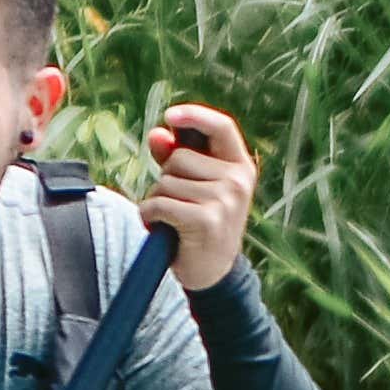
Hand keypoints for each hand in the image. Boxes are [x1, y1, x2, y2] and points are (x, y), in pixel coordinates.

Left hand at [139, 103, 252, 292]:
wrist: (212, 274)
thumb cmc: (199, 224)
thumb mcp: (193, 187)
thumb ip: (175, 157)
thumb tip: (158, 133)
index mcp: (240, 166)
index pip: (222, 127)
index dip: (195, 116)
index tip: (170, 115)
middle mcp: (237, 180)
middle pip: (179, 157)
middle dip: (166, 177)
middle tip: (179, 202)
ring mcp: (224, 200)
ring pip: (166, 181)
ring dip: (156, 199)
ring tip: (172, 219)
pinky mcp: (206, 219)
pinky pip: (159, 203)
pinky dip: (149, 215)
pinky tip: (160, 228)